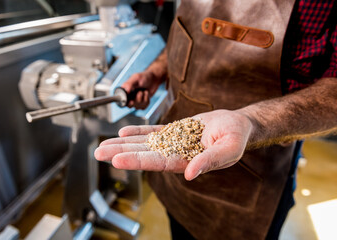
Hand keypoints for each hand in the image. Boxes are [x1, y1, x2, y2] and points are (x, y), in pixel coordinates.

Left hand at [94, 110, 253, 179]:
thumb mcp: (229, 148)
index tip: (117, 160)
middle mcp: (176, 153)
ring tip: (103, 145)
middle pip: (144, 154)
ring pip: (144, 143)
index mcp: (187, 161)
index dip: (137, 161)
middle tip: (99, 153)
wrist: (237, 124)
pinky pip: (153, 131)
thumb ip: (210, 160)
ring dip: (124, 143)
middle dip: (121, 153)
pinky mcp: (174, 130)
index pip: (157, 163)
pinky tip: (123, 131)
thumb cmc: (236, 137)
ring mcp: (173, 142)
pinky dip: (138, 132)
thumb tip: (189, 174)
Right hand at [121, 71, 162, 108]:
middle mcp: (129, 96)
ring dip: (143, 99)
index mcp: (125, 90)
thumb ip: (129, 84)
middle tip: (140, 92)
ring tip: (144, 91)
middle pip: (130, 105)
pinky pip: (143, 107)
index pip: (121, 100)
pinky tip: (147, 94)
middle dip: (137, 99)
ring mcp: (135, 100)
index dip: (125, 102)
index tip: (131, 100)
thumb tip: (126, 91)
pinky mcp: (142, 103)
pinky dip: (147, 101)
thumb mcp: (136, 78)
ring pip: (137, 106)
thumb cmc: (144, 77)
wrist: (154, 79)